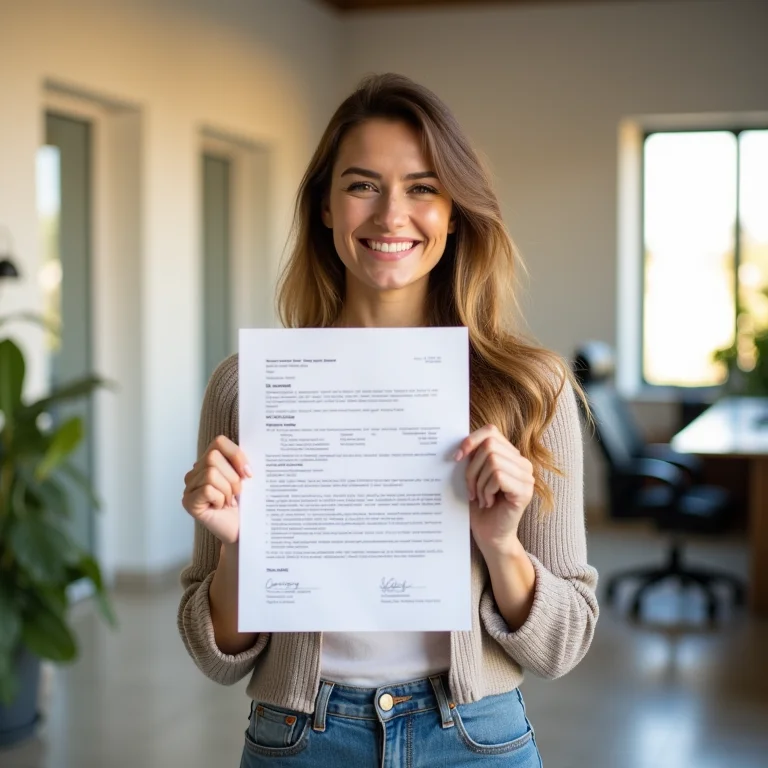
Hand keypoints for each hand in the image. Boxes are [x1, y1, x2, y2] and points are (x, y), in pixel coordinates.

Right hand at [182, 435, 251, 544]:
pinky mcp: (188, 502)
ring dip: (227, 490)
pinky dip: (220, 499)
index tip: (248, 473)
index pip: (219, 442)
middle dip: (232, 476)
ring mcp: (190, 487)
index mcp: (210, 462)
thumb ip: (241, 462)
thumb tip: (247, 453)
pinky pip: (207, 490)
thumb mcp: (245, 478)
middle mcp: (196, 472)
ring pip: (210, 474)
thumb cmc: (244, 504)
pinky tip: (220, 507)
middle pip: (213, 457)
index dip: (236, 454)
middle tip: (237, 493)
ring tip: (229, 501)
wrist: (242, 530)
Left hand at [454, 424, 534, 556]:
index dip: (471, 440)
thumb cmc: (479, 506)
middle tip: (471, 489)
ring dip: (479, 482)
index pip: (491, 431)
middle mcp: (523, 463)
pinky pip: (498, 477)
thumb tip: (459, 442)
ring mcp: (527, 477)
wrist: (489, 535)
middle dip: (472, 468)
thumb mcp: (472, 475)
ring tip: (481, 497)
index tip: (456, 458)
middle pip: (489, 445)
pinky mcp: (525, 491)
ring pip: (493, 461)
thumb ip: (471, 456)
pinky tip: (488, 502)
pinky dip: (487, 490)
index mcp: (511, 455)